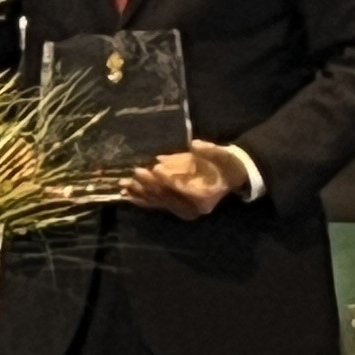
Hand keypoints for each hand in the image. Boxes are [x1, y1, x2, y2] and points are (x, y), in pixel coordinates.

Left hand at [123, 143, 246, 219]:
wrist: (230, 177)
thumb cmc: (225, 164)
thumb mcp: (221, 154)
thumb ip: (208, 150)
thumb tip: (193, 145)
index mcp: (204, 196)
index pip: (182, 188)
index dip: (169, 178)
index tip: (155, 168)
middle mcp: (192, 207)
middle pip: (166, 195)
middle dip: (149, 184)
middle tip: (136, 172)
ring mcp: (182, 209)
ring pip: (157, 201)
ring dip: (140, 193)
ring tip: (124, 185)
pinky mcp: (175, 207)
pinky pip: (156, 204)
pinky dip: (141, 199)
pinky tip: (127, 195)